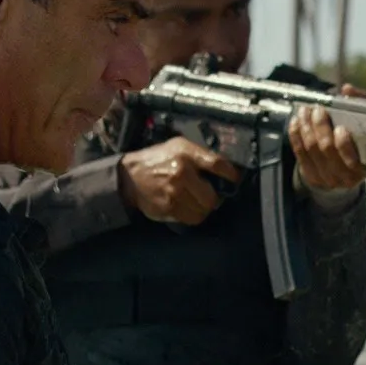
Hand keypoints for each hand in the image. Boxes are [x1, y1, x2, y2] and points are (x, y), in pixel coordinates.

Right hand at [115, 136, 242, 225]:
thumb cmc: (158, 159)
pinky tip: (188, 207)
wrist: (130, 177)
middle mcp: (181, 173)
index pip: (218, 164)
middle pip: (212, 196)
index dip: (231, 174)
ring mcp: (174, 193)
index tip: (234, 179)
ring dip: (203, 208)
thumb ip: (200, 154)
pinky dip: (193, 215)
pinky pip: (192, 218)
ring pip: (204, 210)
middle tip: (209, 194)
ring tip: (197, 201)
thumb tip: (224, 168)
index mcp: (186, 154)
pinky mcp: (168, 208)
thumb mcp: (178, 146)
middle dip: (214, 197)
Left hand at [289, 84, 365, 192]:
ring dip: (306, 127)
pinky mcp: (311, 176)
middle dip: (320, 127)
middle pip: (327, 149)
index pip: (352, 160)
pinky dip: (296, 135)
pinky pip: (299, 153)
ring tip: (305, 110)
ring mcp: (327, 179)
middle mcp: (345, 177)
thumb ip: (361, 104)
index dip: (344, 145)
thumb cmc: (360, 141)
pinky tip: (295, 122)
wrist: (346, 170)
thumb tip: (347, 89)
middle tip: (318, 109)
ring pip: (311, 149)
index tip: (340, 127)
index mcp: (364, 168)